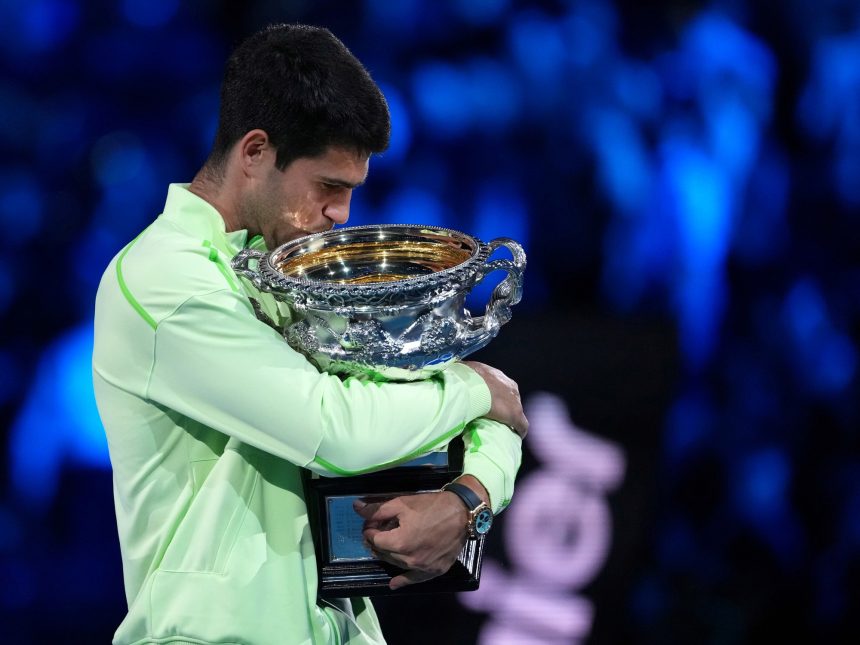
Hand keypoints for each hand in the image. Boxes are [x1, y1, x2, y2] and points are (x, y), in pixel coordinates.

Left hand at [354, 491, 468, 589]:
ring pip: (396, 563)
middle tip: (381, 529)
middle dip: (379, 540)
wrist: (462, 512)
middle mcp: (408, 559)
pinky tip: (393, 584)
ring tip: (390, 542)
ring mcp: (422, 567)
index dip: (370, 529)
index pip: (374, 539)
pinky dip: (403, 580)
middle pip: (384, 552)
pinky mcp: (434, 570)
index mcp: (399, 542)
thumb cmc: (431, 506)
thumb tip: (355, 508)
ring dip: (389, 553)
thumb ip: (377, 509)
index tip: (373, 522)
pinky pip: (414, 579)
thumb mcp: (402, 503)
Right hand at [462, 361, 527, 437]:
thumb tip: (455, 376)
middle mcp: (510, 387)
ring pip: (516, 411)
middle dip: (503, 406)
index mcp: (498, 376)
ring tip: (501, 426)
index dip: (495, 396)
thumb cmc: (465, 379)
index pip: (500, 387)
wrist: (471, 387)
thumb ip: (464, 376)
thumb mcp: (464, 372)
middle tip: (493, 415)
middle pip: (510, 399)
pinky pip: (521, 425)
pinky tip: (515, 436)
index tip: (488, 403)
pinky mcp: (516, 415)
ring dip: (509, 418)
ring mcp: (515, 401)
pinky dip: (519, 430)